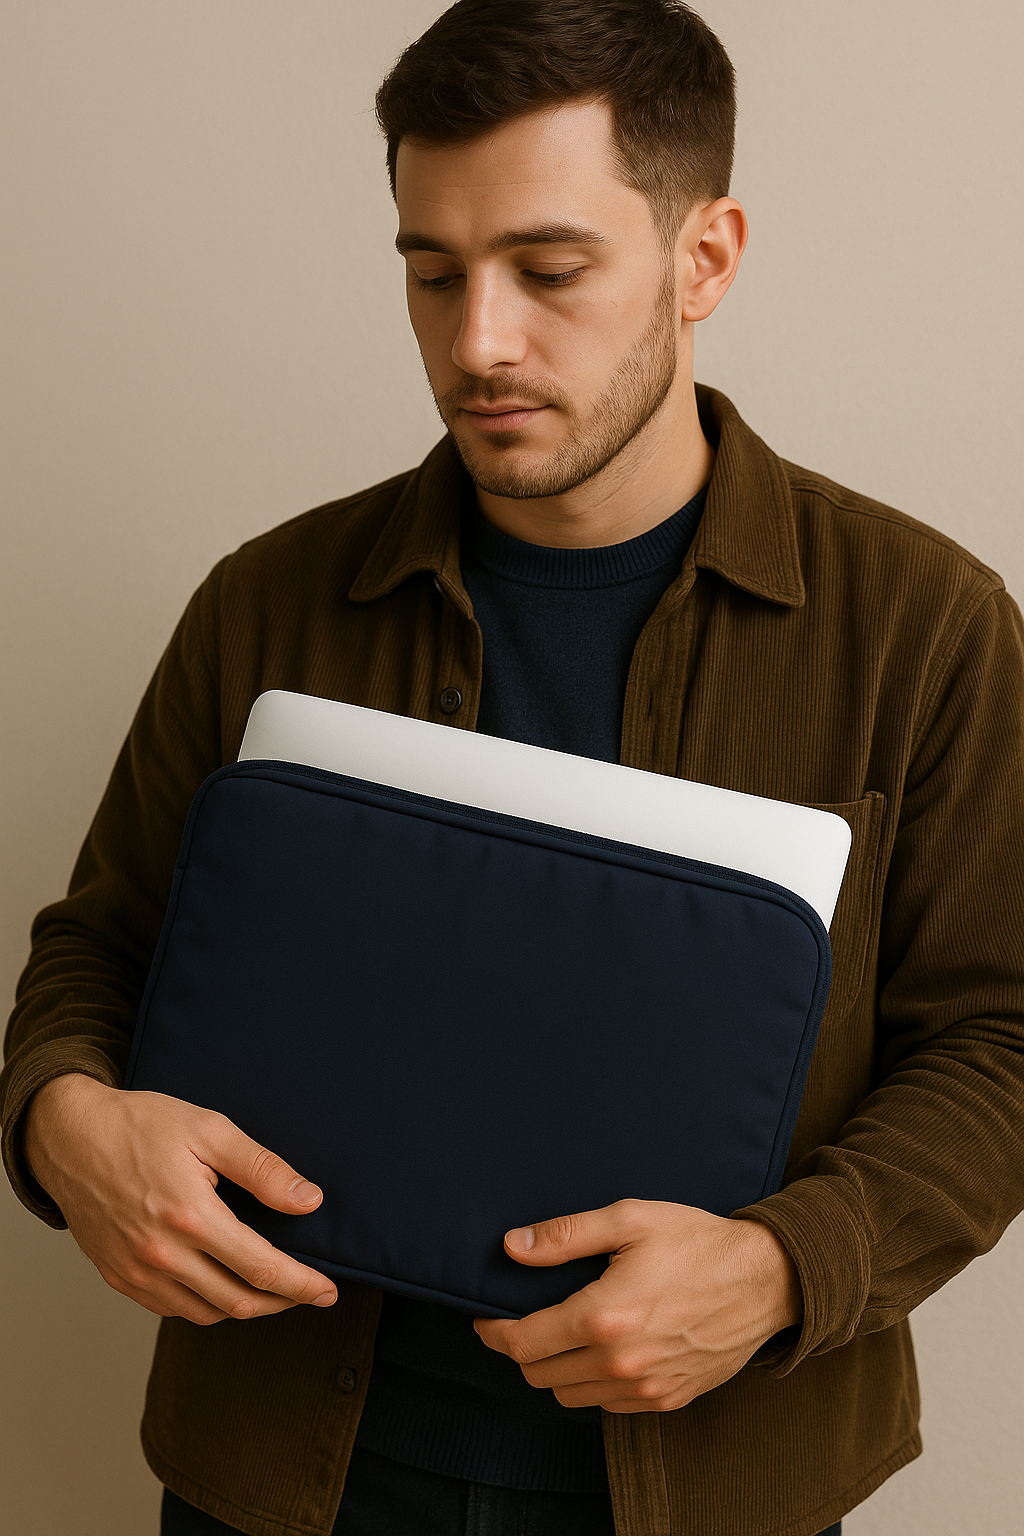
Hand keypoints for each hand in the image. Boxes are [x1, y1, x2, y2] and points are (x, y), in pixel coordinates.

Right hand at [23, 1072, 337, 1325]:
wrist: (70, 1136)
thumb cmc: (140, 1125)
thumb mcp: (210, 1131)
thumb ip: (262, 1169)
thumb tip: (308, 1200)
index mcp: (190, 1217)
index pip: (261, 1268)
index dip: (301, 1285)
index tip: (327, 1290)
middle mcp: (162, 1255)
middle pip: (237, 1302)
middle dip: (282, 1303)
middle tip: (309, 1294)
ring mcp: (137, 1272)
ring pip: (206, 1313)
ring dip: (246, 1308)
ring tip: (272, 1290)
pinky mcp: (119, 1278)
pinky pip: (173, 1310)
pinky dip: (206, 1306)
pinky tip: (223, 1286)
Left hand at [474, 1198, 801, 1412]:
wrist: (766, 1279)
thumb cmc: (697, 1242)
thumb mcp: (629, 1219)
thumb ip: (565, 1235)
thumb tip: (513, 1246)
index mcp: (604, 1316)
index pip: (523, 1342)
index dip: (494, 1332)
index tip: (485, 1318)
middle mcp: (621, 1362)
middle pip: (540, 1375)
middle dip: (522, 1350)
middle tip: (525, 1320)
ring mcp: (645, 1388)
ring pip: (570, 1396)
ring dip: (556, 1369)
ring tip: (564, 1333)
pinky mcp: (667, 1400)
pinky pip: (608, 1405)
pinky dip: (593, 1383)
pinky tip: (604, 1349)